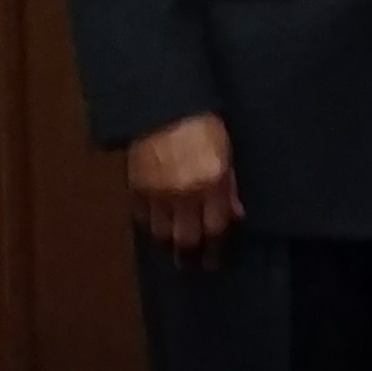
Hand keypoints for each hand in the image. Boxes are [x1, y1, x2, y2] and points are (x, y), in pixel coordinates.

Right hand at [127, 112, 241, 267]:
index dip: (215, 250)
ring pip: (160, 234)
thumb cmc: (204, 124)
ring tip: (173, 251)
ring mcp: (157, 192)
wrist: (163, 105)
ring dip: (168, 245)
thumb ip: (230, 187)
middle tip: (192, 265)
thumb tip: (236, 216)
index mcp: (211, 183)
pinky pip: (141, 218)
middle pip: (185, 239)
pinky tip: (156, 228)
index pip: (214, 230)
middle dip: (190, 257)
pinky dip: (149, 226)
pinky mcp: (135, 187)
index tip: (214, 261)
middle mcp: (184, 193)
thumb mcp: (226, 154)